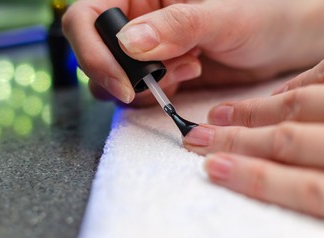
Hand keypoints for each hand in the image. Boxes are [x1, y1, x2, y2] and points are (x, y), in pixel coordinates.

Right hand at [62, 0, 323, 105]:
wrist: (276, 44)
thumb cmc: (258, 16)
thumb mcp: (220, 16)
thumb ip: (175, 26)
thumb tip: (128, 43)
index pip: (86, 18)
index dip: (93, 53)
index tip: (124, 84)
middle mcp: (134, 20)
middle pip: (94, 54)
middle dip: (126, 76)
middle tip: (169, 73)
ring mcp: (142, 50)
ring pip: (112, 79)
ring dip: (146, 87)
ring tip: (189, 68)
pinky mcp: (154, 73)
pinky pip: (135, 94)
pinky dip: (157, 95)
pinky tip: (188, 74)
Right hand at [183, 60, 323, 217]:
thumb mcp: (323, 222)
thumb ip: (306, 194)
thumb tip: (287, 237)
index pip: (307, 189)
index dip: (256, 180)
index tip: (215, 169)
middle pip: (290, 142)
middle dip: (237, 141)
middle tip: (197, 139)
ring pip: (304, 104)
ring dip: (256, 111)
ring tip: (220, 115)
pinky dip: (296, 86)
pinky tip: (275, 95)